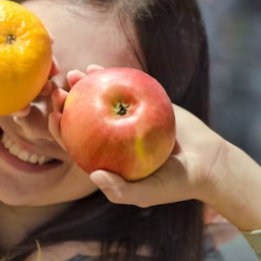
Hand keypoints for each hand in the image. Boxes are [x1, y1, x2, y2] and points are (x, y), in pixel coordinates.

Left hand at [47, 65, 228, 208]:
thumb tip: (94, 175)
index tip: (53, 117)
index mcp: (105, 160)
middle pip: (81, 120)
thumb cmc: (176, 185)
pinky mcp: (142, 103)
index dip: (59, 131)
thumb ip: (120, 190)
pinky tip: (96, 67)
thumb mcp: (147, 194)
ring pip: (99, 100)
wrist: (208, 163)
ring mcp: (125, 120)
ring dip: (83, 86)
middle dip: (65, 105)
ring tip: (74, 73)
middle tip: (56, 91)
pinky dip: (110, 77)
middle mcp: (111, 139)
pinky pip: (122, 88)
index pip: (75, 145)